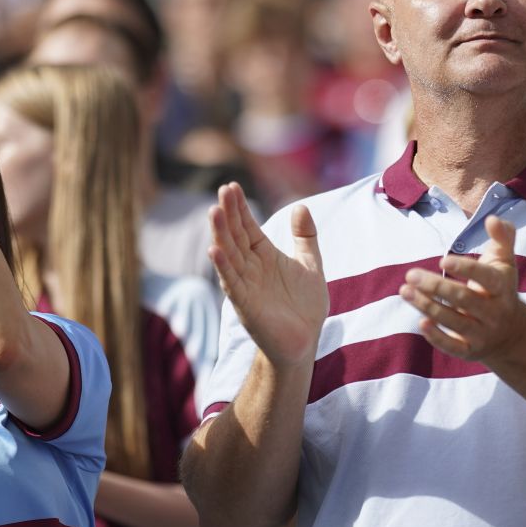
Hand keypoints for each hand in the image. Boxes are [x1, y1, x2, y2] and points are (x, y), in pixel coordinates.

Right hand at [210, 184, 328, 373]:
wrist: (306, 340)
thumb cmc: (305, 305)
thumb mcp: (310, 264)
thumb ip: (305, 236)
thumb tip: (301, 206)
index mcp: (264, 256)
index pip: (248, 227)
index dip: (240, 208)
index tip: (232, 186)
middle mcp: (251, 267)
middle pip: (236, 236)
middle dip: (229, 214)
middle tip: (222, 190)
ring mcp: (246, 285)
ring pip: (229, 255)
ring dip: (221, 235)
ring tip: (214, 212)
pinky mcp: (246, 305)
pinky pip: (232, 283)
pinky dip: (223, 267)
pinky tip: (214, 251)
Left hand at [399, 216, 525, 362]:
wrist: (512, 332)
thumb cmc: (500, 287)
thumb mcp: (504, 262)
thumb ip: (502, 237)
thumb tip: (492, 218)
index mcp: (502, 287)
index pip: (485, 277)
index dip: (465, 269)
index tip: (443, 261)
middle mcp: (495, 312)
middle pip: (464, 299)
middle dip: (436, 287)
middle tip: (410, 274)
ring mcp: (483, 333)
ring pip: (454, 321)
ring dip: (427, 306)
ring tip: (404, 291)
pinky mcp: (471, 350)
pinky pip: (453, 347)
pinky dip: (437, 337)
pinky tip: (420, 322)